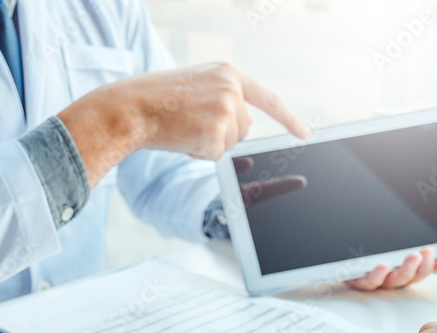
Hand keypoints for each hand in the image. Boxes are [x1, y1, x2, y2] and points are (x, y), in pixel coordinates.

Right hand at [58, 63, 309, 186]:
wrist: (131, 107)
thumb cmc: (155, 98)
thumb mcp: (196, 87)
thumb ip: (225, 99)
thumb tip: (248, 126)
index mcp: (228, 73)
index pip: (268, 98)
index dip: (288, 118)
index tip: (304, 133)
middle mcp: (232, 89)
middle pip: (243, 129)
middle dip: (221, 134)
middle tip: (189, 124)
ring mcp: (226, 110)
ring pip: (231, 144)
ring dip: (208, 144)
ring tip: (183, 128)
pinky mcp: (217, 132)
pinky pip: (216, 155)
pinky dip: (198, 153)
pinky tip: (181, 138)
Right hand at [230, 157, 436, 290]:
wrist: (318, 227)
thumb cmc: (311, 220)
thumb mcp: (301, 212)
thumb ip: (285, 199)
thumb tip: (279, 182)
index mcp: (346, 268)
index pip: (361, 278)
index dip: (375, 276)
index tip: (381, 265)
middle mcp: (365, 272)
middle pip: (388, 280)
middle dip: (404, 270)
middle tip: (412, 256)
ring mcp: (386, 269)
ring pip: (406, 276)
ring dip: (420, 267)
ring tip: (426, 253)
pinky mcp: (402, 263)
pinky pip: (421, 270)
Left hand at [345, 247, 436, 291]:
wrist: (342, 265)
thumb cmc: (375, 262)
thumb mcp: (405, 261)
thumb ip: (428, 263)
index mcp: (402, 275)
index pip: (420, 273)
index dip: (428, 266)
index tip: (432, 254)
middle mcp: (389, 280)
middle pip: (406, 278)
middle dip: (416, 267)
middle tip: (421, 254)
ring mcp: (373, 280)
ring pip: (390, 280)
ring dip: (402, 270)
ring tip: (409, 257)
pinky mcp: (356, 280)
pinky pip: (367, 281)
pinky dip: (376, 274)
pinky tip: (382, 266)